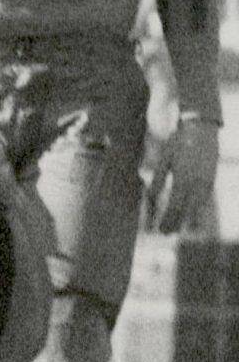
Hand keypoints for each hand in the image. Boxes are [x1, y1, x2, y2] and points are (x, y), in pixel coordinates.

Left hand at [148, 115, 218, 232]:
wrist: (202, 128)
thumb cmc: (179, 142)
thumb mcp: (165, 158)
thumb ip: (158, 178)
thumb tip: (150, 196)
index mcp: (183, 178)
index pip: (174, 206)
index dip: (167, 219)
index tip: (159, 230)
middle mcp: (197, 182)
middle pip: (185, 210)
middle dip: (175, 223)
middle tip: (165, 234)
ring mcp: (207, 180)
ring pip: (198, 206)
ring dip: (188, 219)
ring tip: (179, 229)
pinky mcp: (212, 178)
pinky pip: (205, 198)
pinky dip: (198, 209)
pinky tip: (192, 214)